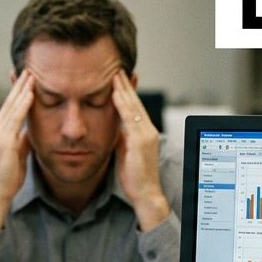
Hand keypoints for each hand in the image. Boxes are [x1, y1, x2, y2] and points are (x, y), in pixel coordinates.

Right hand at [0, 70, 34, 231]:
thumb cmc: (8, 177)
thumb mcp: (19, 154)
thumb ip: (23, 141)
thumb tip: (30, 131)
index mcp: (0, 132)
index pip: (10, 107)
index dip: (17, 92)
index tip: (25, 79)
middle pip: (10, 102)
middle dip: (19, 84)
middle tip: (28, 68)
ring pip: (12, 106)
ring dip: (22, 89)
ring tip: (32, 74)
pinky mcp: (4, 140)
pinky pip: (15, 118)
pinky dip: (23, 104)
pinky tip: (31, 93)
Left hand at [111, 71, 169, 230]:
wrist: (146, 194)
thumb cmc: (135, 177)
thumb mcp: (125, 152)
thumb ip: (122, 138)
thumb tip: (115, 127)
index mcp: (144, 132)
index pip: (135, 106)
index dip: (127, 91)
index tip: (118, 77)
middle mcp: (148, 130)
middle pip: (135, 101)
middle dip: (125, 84)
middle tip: (116, 67)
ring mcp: (146, 134)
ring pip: (133, 105)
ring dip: (123, 88)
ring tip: (114, 73)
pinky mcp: (141, 141)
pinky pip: (130, 117)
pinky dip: (122, 103)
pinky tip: (114, 93)